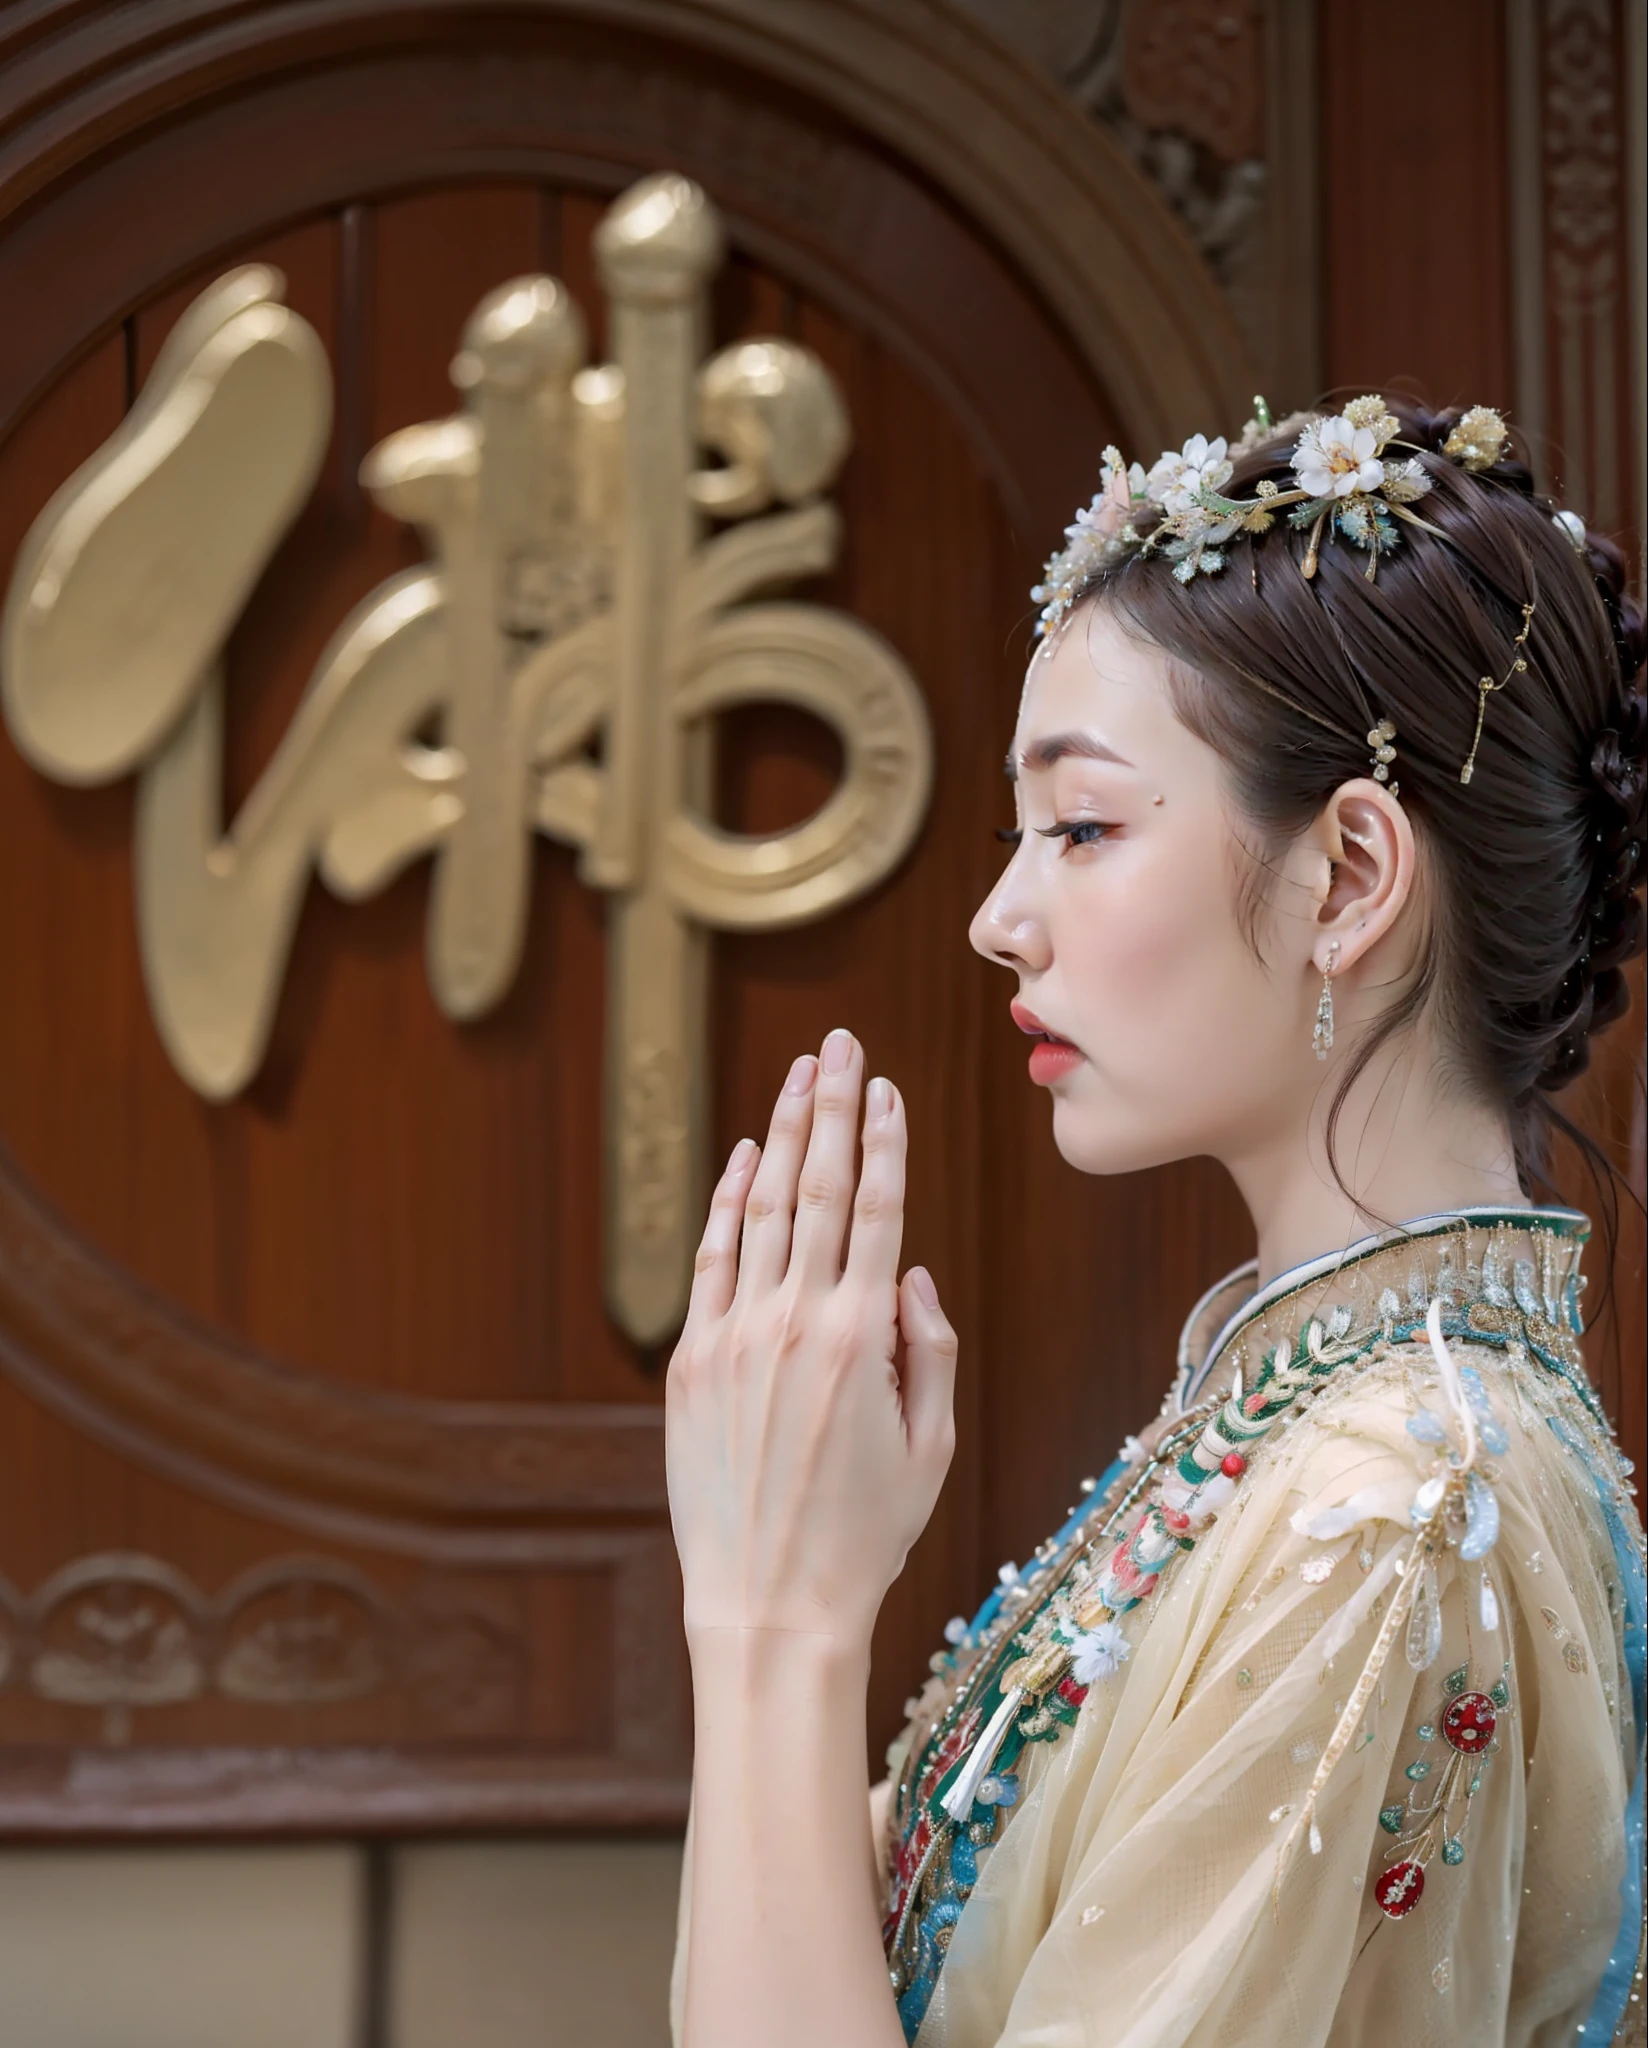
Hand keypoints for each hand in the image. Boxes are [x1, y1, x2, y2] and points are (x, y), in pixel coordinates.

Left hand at [665, 1028, 957, 1654]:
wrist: (770, 1605)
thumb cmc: (866, 1533)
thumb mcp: (931, 1446)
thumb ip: (930, 1348)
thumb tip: (910, 1273)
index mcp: (861, 1338)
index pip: (879, 1211)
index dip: (884, 1141)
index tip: (886, 1086)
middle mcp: (794, 1321)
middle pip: (818, 1188)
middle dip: (831, 1108)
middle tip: (839, 1044)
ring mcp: (734, 1337)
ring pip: (762, 1210)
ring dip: (782, 1136)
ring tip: (799, 1077)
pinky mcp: (690, 1363)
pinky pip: (712, 1261)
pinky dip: (728, 1204)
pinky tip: (745, 1159)